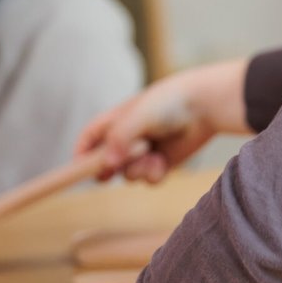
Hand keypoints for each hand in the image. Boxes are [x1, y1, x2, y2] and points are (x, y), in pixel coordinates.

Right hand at [76, 57, 251, 182]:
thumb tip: (106, 165)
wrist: (204, 106)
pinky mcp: (161, 163)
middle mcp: (127, 138)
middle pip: (105, 162)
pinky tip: (162, 161)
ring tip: (151, 156)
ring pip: (128, 175)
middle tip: (108, 174)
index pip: (89, 138)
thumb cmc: (168, 103)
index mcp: (115, 120)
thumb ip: (119, 139)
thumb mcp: (137, 116)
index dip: (81, 153)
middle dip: (107, 170)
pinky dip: (153, 173)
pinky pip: (148, 179)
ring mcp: (144, 152)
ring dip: (136, 170)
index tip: (77, 169)